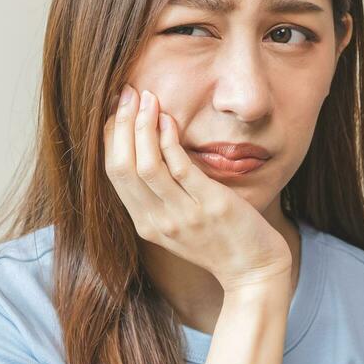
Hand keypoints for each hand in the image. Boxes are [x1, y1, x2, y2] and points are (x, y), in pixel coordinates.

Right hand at [103, 85, 291, 291]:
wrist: (253, 270)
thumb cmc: (219, 240)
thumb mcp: (179, 222)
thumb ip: (161, 194)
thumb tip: (148, 148)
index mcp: (145, 224)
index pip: (114, 173)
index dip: (110, 137)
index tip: (116, 109)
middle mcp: (158, 221)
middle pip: (122, 167)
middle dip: (120, 125)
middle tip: (127, 93)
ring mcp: (183, 215)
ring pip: (146, 165)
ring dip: (142, 126)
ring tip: (148, 98)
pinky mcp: (210, 206)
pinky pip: (180, 167)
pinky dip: (169, 139)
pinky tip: (169, 119)